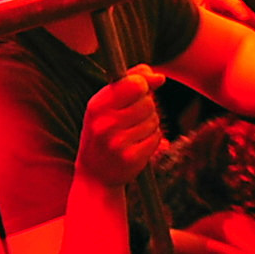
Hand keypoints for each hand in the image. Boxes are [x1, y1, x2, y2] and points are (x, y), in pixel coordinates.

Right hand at [76, 70, 168, 187]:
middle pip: (148, 103)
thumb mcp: (108, 103)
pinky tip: (136, 146)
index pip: (135, 84)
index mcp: (97, 106)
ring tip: (131, 134)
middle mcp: (105, 124)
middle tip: (129, 120)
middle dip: (145, 108)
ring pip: (153, 119)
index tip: (137, 93)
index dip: (142, 86)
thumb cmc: (103, 132)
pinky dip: (151, 139)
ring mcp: (117, 143)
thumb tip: (160, 78)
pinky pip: (156, 137)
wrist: (95, 175)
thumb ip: (132, 81)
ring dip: (148, 125)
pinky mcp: (131, 158)